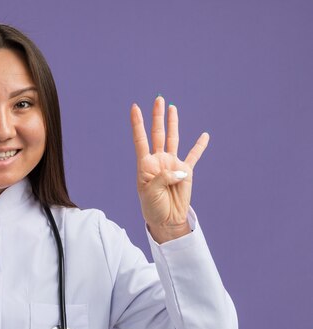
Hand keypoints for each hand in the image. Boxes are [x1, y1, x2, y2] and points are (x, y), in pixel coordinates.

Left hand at [130, 96, 208, 242]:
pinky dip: (200, 146)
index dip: (137, 123)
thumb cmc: (153, 207)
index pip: (140, 139)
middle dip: (157, 116)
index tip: (134, 107)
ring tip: (172, 108)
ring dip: (173, 123)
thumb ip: (164, 178)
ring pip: (173, 139)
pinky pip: (194, 156)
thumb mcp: (151, 193)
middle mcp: (158, 161)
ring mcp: (172, 164)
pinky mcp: (186, 172)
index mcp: (145, 165)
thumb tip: (181, 169)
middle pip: (158, 134)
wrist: (166, 220)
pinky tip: (204, 135)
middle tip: (158, 98)